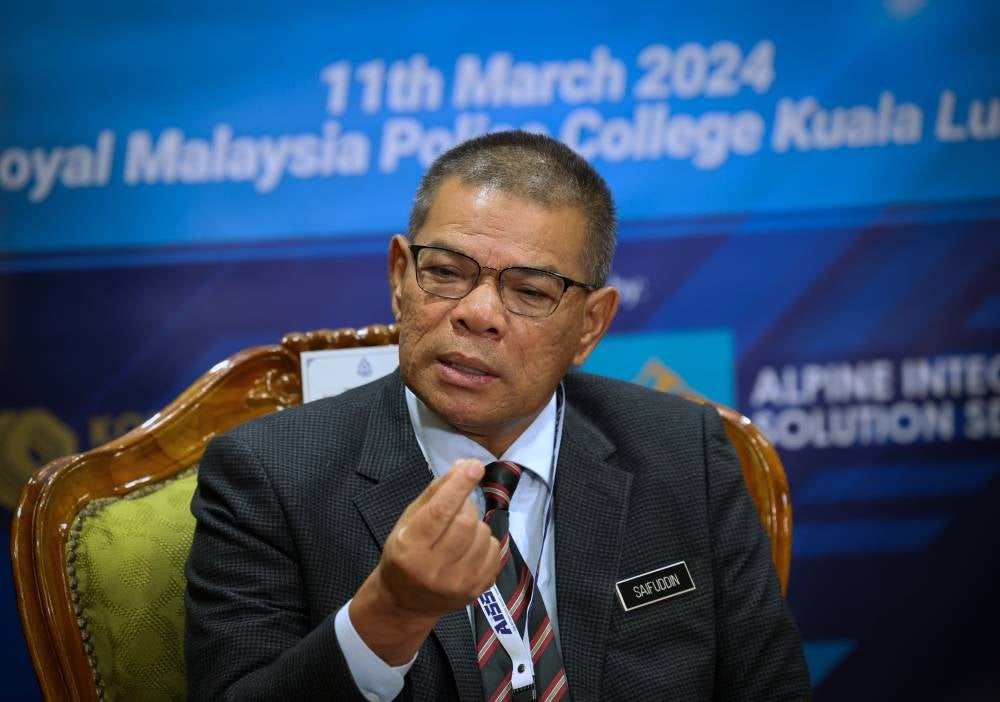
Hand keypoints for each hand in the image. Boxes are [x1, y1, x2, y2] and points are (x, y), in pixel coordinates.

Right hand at [350, 459, 501, 663]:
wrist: (406, 602)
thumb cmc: (404, 555)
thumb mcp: (408, 521)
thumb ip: (434, 494)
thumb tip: (462, 466)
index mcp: (411, 548)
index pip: (440, 512)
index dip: (459, 486)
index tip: (474, 465)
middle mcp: (434, 569)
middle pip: (466, 522)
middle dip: (466, 505)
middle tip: (458, 506)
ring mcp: (457, 583)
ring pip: (483, 535)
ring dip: (476, 524)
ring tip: (461, 531)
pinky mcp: (476, 591)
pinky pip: (494, 551)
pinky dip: (486, 541)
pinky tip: (470, 547)